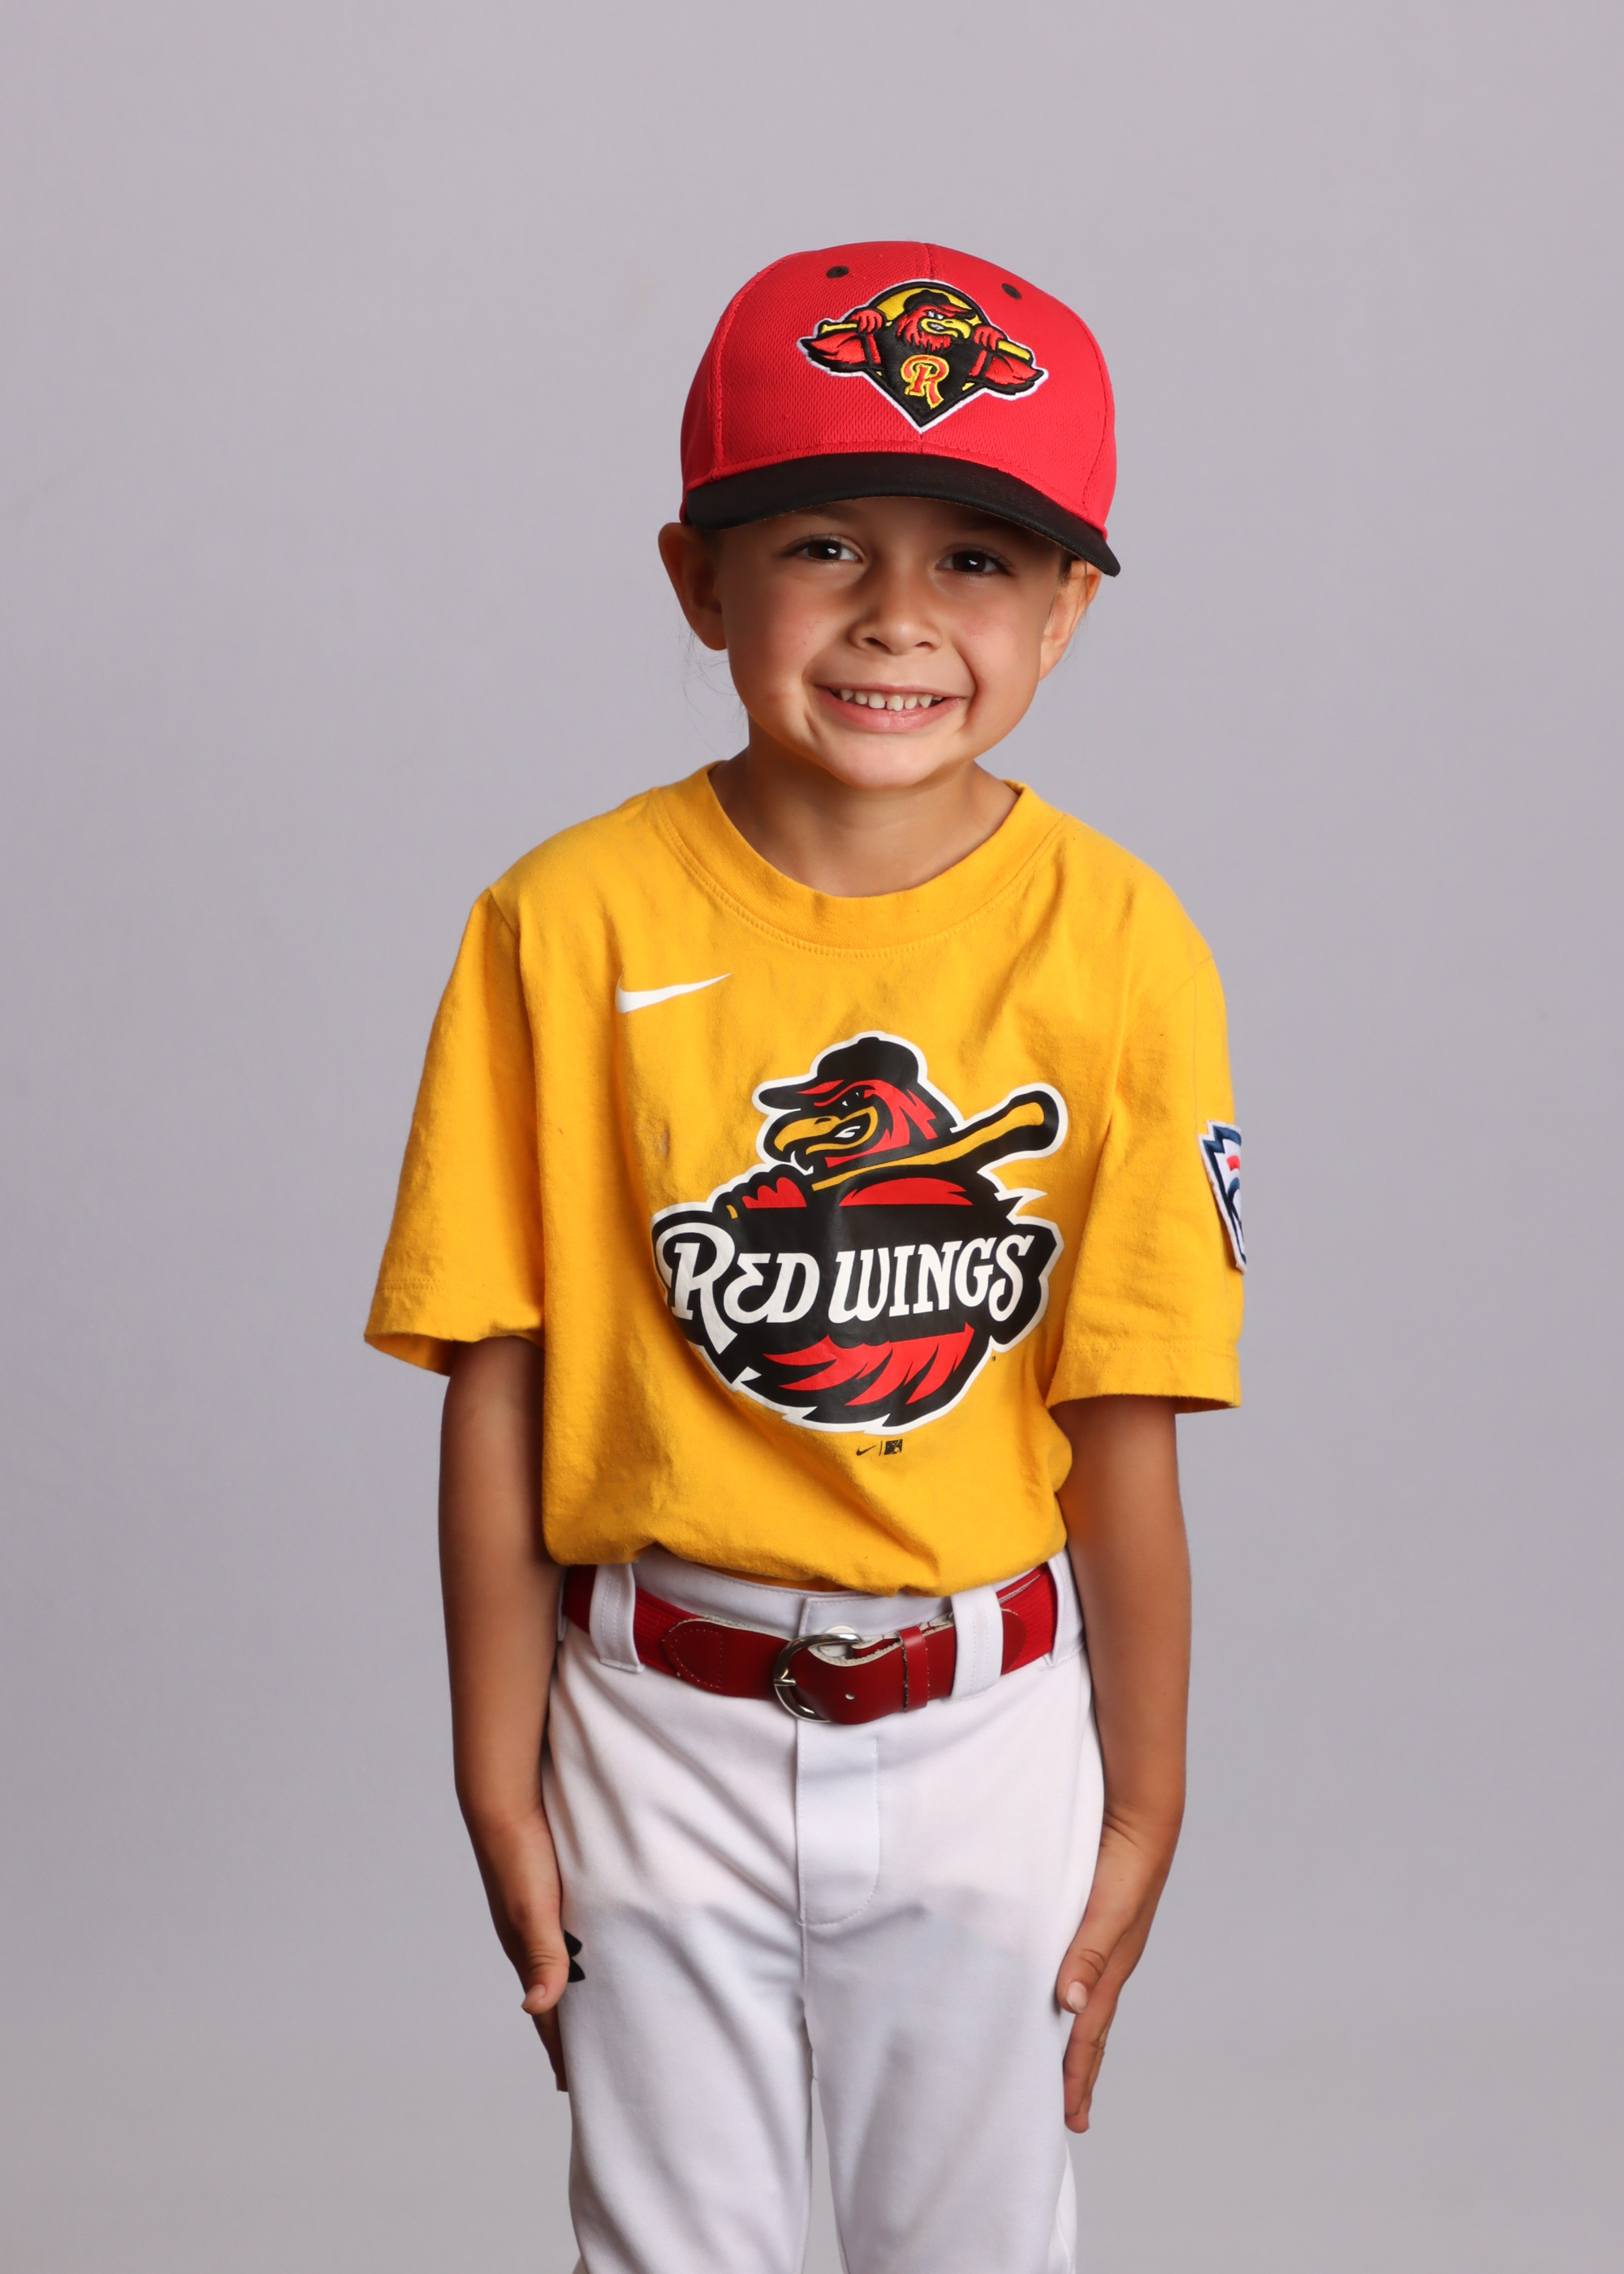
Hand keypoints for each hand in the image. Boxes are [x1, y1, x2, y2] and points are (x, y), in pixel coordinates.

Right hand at [468, 1804, 573, 2091]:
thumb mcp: (534, 1907)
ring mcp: (539, 1916)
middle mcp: (531, 1939)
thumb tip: (536, 2007)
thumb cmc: (519, 1853)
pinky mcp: (550, 1894)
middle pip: (552, 1996)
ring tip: (595, 2018)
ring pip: (561, 1968)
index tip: (572, 2085)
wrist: (505, 1800)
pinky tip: (595, 1954)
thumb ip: (543, 1954)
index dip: (560, 2048)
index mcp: (526, 1950)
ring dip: (576, 1995)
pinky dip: (580, 1960)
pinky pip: (567, 1938)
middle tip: (589, 2063)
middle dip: (569, 2031)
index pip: (546, 2013)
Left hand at [1055, 1815, 1177, 2132]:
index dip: (1078, 2075)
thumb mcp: (1106, 1912)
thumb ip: (1087, 1954)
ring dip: (1072, 2033)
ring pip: (1084, 1998)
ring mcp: (1100, 1937)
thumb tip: (1069, 2007)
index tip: (1071, 2118)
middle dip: (1080, 2069)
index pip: (1089, 2034)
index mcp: (1110, 1966)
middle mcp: (1105, 1958)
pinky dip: (1067, 1991)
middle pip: (1091, 2026)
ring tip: (1062, 2062)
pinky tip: (1055, 1990)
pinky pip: (1075, 1964)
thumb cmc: (1127, 1861)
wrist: (1139, 1811)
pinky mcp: (1089, 1913)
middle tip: (1070, 2112)